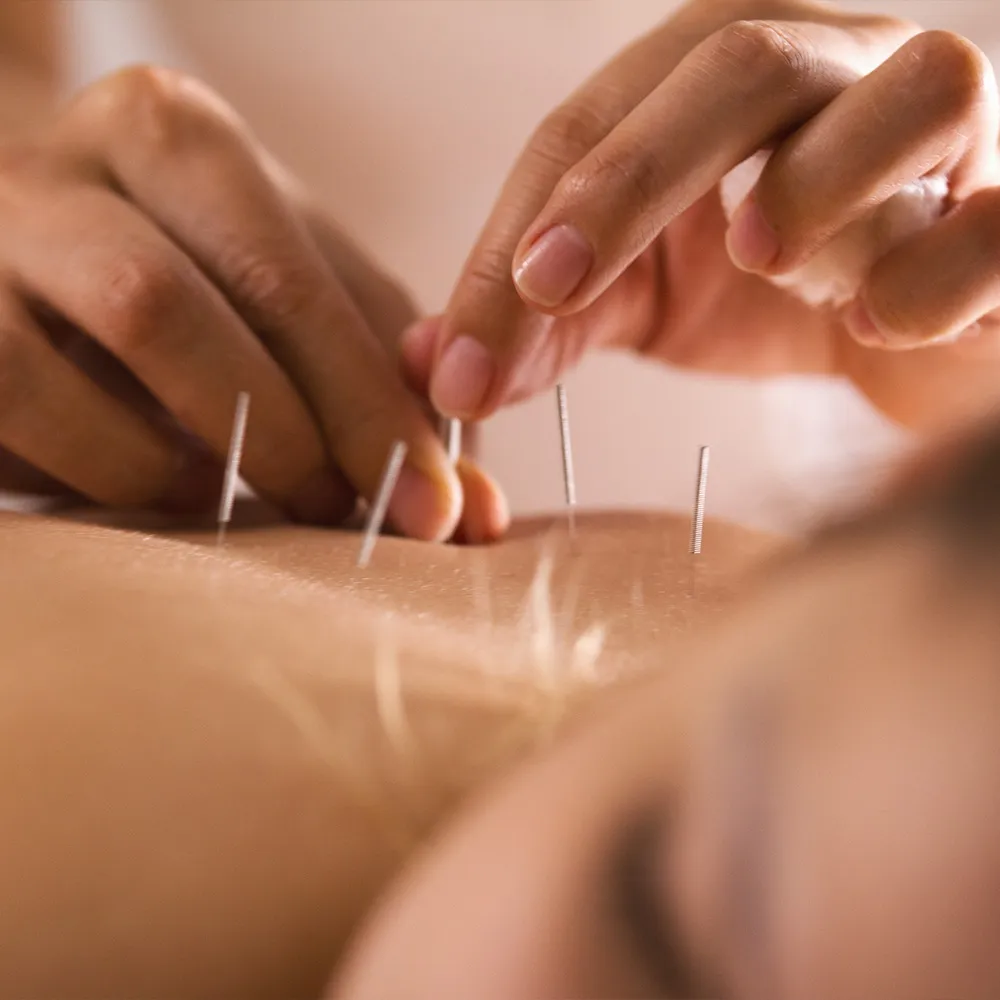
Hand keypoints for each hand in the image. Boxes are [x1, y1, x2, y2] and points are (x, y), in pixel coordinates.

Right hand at [0, 66, 503, 540]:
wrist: (23, 264)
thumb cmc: (192, 288)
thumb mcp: (290, 309)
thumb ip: (379, 385)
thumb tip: (470, 508)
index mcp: (176, 138)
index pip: (291, 281)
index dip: (371, 407)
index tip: (438, 509)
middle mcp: (67, 162)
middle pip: (184, 306)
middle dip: (296, 434)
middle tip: (353, 517)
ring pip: (82, 354)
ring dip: (195, 458)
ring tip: (254, 507)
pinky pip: (15, 402)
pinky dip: (106, 470)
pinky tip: (165, 494)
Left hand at [405, 0, 999, 432]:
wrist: (916, 330)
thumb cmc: (776, 298)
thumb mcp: (644, 300)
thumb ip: (546, 323)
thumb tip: (431, 367)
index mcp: (720, 86)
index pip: (595, 127)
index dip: (521, 233)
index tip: (467, 353)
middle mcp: (837, 74)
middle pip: (735, 64)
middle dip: (630, 175)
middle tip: (553, 284)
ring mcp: (950, 134)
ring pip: (913, 86)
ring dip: (820, 171)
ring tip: (760, 254)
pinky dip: (942, 268)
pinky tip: (882, 325)